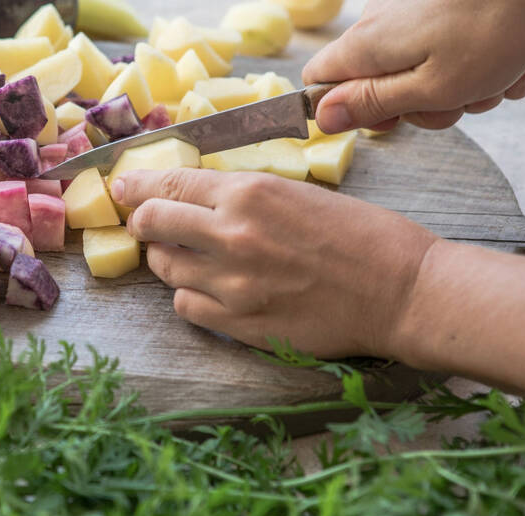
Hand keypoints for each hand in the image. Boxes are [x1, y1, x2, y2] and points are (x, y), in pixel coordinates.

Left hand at [111, 169, 439, 358]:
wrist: (400, 290)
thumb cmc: (361, 236)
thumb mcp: (297, 193)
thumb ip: (242, 196)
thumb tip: (194, 197)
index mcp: (249, 193)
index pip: (168, 184)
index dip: (137, 187)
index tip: (123, 189)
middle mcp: (232, 235)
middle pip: (152, 224)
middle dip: (142, 221)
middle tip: (146, 223)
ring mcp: (232, 283)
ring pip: (164, 268)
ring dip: (168, 259)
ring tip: (191, 257)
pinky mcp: (239, 323)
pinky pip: (185, 305)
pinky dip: (190, 295)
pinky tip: (212, 289)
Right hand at [302, 0, 524, 132]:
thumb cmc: (496, 29)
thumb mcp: (432, 87)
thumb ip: (373, 104)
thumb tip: (323, 118)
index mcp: (366, 45)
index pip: (317, 82)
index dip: (342, 109)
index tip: (384, 120)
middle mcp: (378, 21)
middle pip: (373, 80)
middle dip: (416, 103)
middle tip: (454, 103)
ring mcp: (408, 8)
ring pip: (413, 67)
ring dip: (453, 85)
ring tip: (490, 78)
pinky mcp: (435, 4)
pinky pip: (439, 44)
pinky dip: (468, 59)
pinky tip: (499, 59)